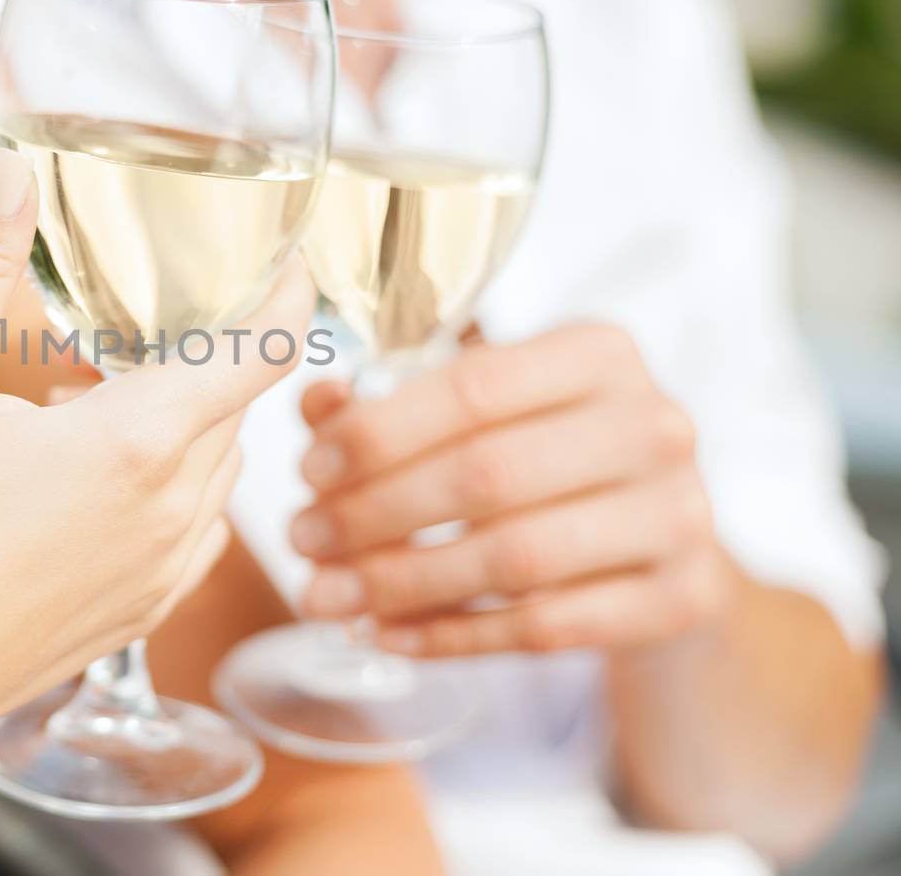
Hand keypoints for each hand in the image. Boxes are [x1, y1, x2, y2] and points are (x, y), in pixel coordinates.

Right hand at [0, 148, 316, 722]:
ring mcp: (162, 572)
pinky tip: (103, 482)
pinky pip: (197, 530)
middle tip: (151, 317)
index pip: (265, 349)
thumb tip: (6, 168)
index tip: (287, 253)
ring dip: (191, 421)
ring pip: (221, 470)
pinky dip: (177, 487)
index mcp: (138, 442)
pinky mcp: (140, 615)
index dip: (291, 291)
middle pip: (238, 404)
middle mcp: (173, 510)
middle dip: (214, 351)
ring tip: (109, 398)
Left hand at [290, 324, 735, 657]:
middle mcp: (656, 424)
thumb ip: (391, 403)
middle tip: (302, 540)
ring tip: (327, 596)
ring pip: (515, 557)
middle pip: (488, 474)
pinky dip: (453, 635)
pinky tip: (389, 634)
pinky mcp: (685, 598)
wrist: (657, 543)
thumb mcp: (480, 412)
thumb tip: (317, 404)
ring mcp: (683, 514)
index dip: (379, 432)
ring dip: (403, 582)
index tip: (308, 470)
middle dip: (375, 513)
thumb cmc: (545, 457)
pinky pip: (545, 627)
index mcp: (600, 352)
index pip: (473, 388)